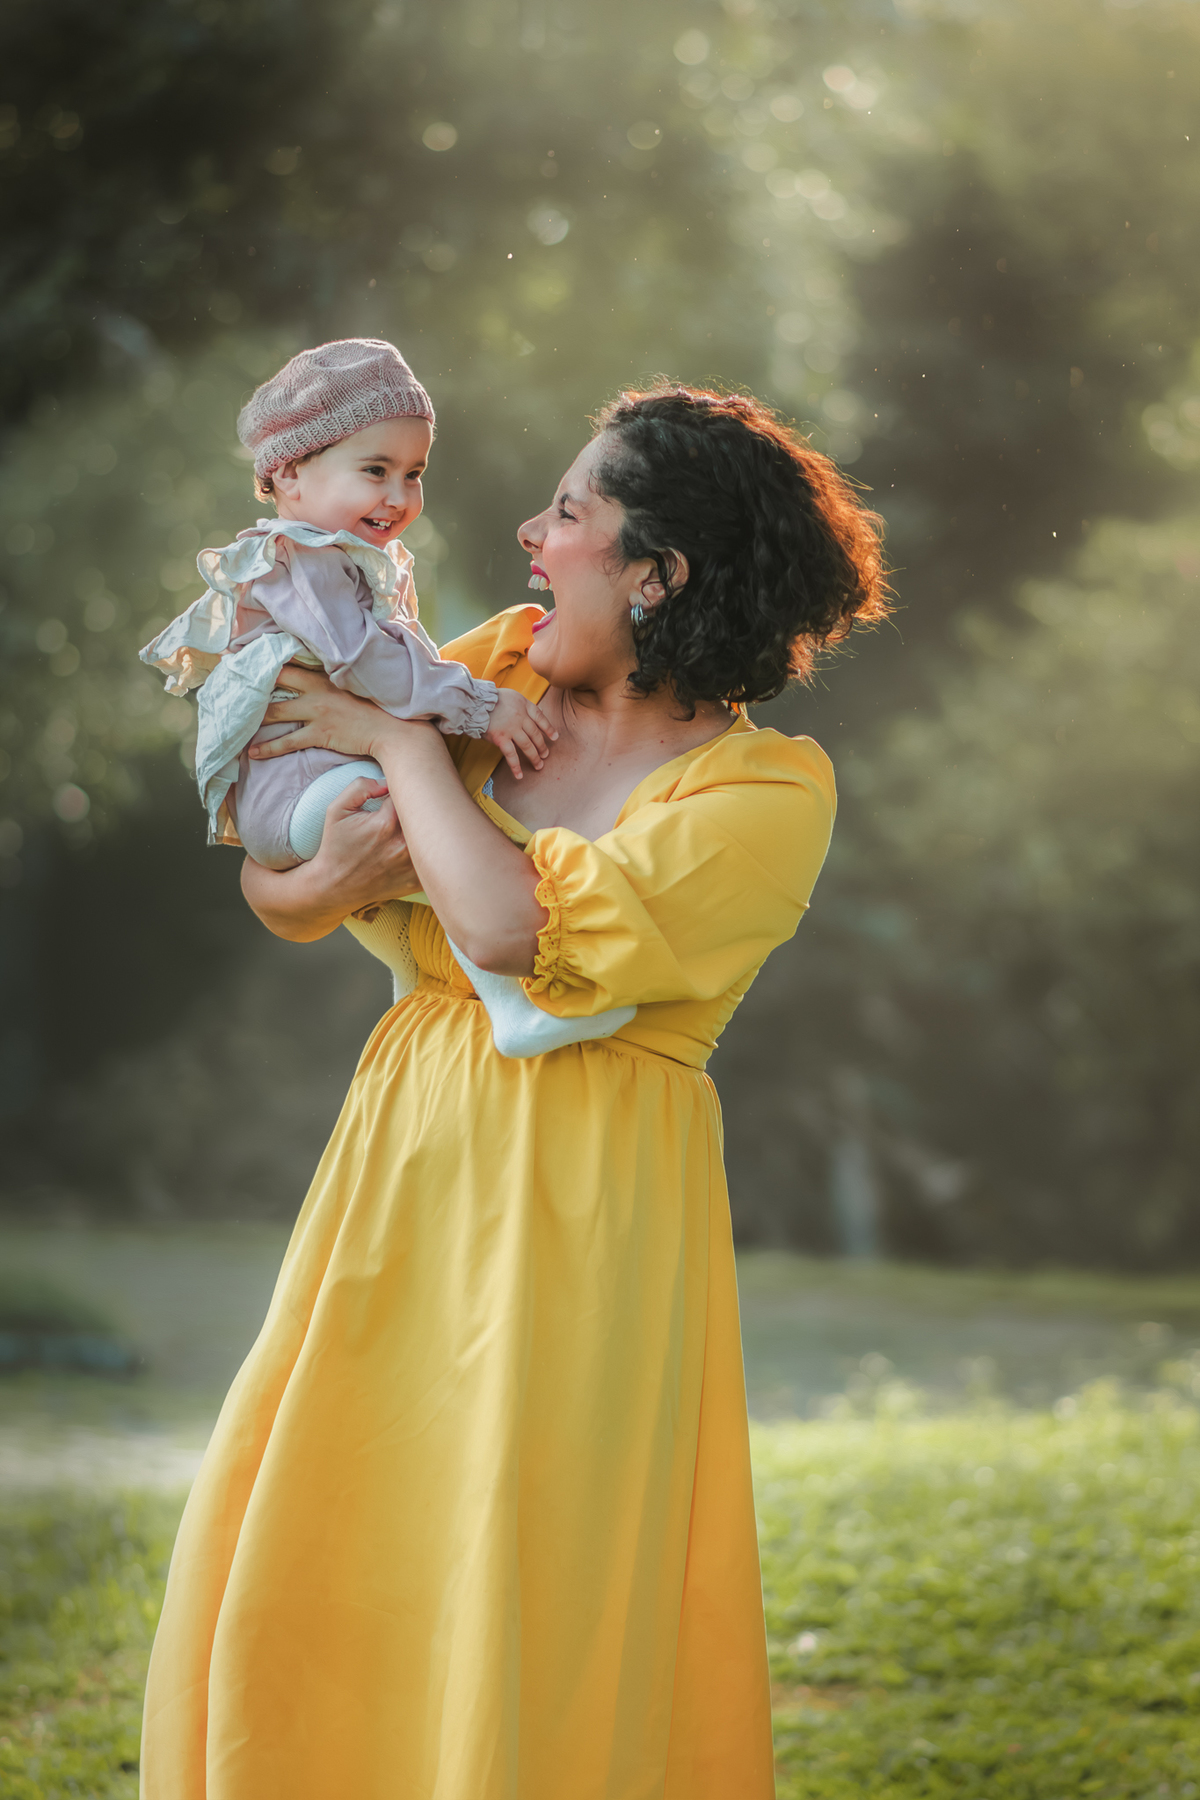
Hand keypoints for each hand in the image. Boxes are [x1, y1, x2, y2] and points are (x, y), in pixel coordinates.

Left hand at [248, 665, 405, 761]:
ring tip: (234, 723)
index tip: (241, 653)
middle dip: (250, 682)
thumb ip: (339, 675)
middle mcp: (317, 690)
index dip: (264, 657)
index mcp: (325, 674)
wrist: (393, 729)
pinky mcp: (320, 734)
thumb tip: (327, 670)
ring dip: (253, 718)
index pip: (289, 662)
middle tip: (227, 682)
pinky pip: (287, 741)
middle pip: (275, 682)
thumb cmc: (379, 707)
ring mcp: (317, 712)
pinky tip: (253, 753)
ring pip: (276, 713)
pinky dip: (268, 747)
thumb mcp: (358, 683)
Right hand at [314, 777, 420, 906]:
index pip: (409, 794)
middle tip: (412, 809)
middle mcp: (402, 844)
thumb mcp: (338, 810)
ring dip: (427, 830)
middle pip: (426, 814)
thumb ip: (361, 786)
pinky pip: (434, 860)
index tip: (399, 796)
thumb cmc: (336, 845)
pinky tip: (420, 849)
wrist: (336, 886)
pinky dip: (430, 852)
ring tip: (417, 828)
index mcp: (385, 823)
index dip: (405, 792)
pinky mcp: (417, 881)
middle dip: (421, 808)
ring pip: (433, 837)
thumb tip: (388, 781)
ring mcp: (412, 865)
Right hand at [485, 687, 557, 779]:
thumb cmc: (491, 699)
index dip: (549, 728)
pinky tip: (519, 775)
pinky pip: (511, 755)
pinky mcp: (501, 738)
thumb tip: (538, 713)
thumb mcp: (512, 696)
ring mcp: (511, 728)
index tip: (555, 737)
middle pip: (535, 734)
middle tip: (545, 755)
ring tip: (539, 765)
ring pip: (527, 745)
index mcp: (524, 705)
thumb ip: (523, 706)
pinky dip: (516, 766)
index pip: (540, 718)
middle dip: (542, 746)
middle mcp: (520, 717)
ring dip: (534, 757)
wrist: (475, 702)